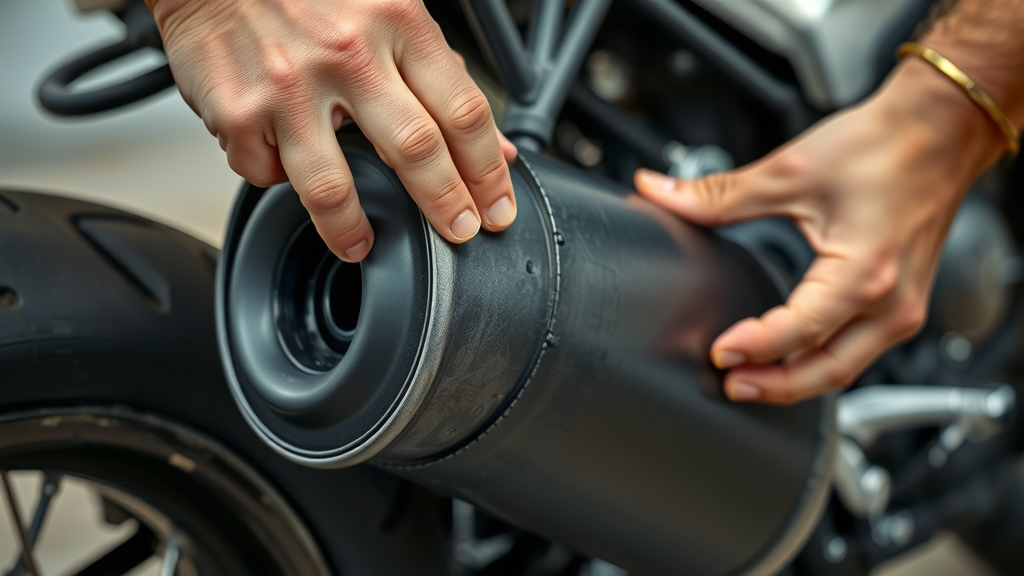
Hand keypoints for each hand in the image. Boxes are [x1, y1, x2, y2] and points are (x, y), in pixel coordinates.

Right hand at [147, 0, 517, 260]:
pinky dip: (277, 178)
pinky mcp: (238, 110)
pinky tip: (283, 165)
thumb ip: (442, 76)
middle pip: (416, 151)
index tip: (496, 207)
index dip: (488, 172)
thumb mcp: (390, 10)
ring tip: (361, 243)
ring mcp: (289, 83)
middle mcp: (346, 51)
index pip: (463, 111)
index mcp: (396, 19)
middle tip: (458, 232)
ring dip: (351, 230)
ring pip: (333, 187)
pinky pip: (267, 173)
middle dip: (447, 205)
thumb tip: (495, 146)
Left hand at [636, 58, 1005, 403]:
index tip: (717, 352)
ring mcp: (903, 308)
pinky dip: (818, 362)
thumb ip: (718, 194)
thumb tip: (660, 194)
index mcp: (865, 273)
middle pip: (826, 371)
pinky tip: (786, 358)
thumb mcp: (789, 170)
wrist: (941, 129)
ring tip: (748, 378)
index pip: (799, 332)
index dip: (754, 347)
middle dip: (773, 386)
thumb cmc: (884, 146)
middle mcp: (892, 302)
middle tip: (728, 385)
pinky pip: (857, 350)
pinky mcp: (902, 303)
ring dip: (795, 381)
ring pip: (843, 368)